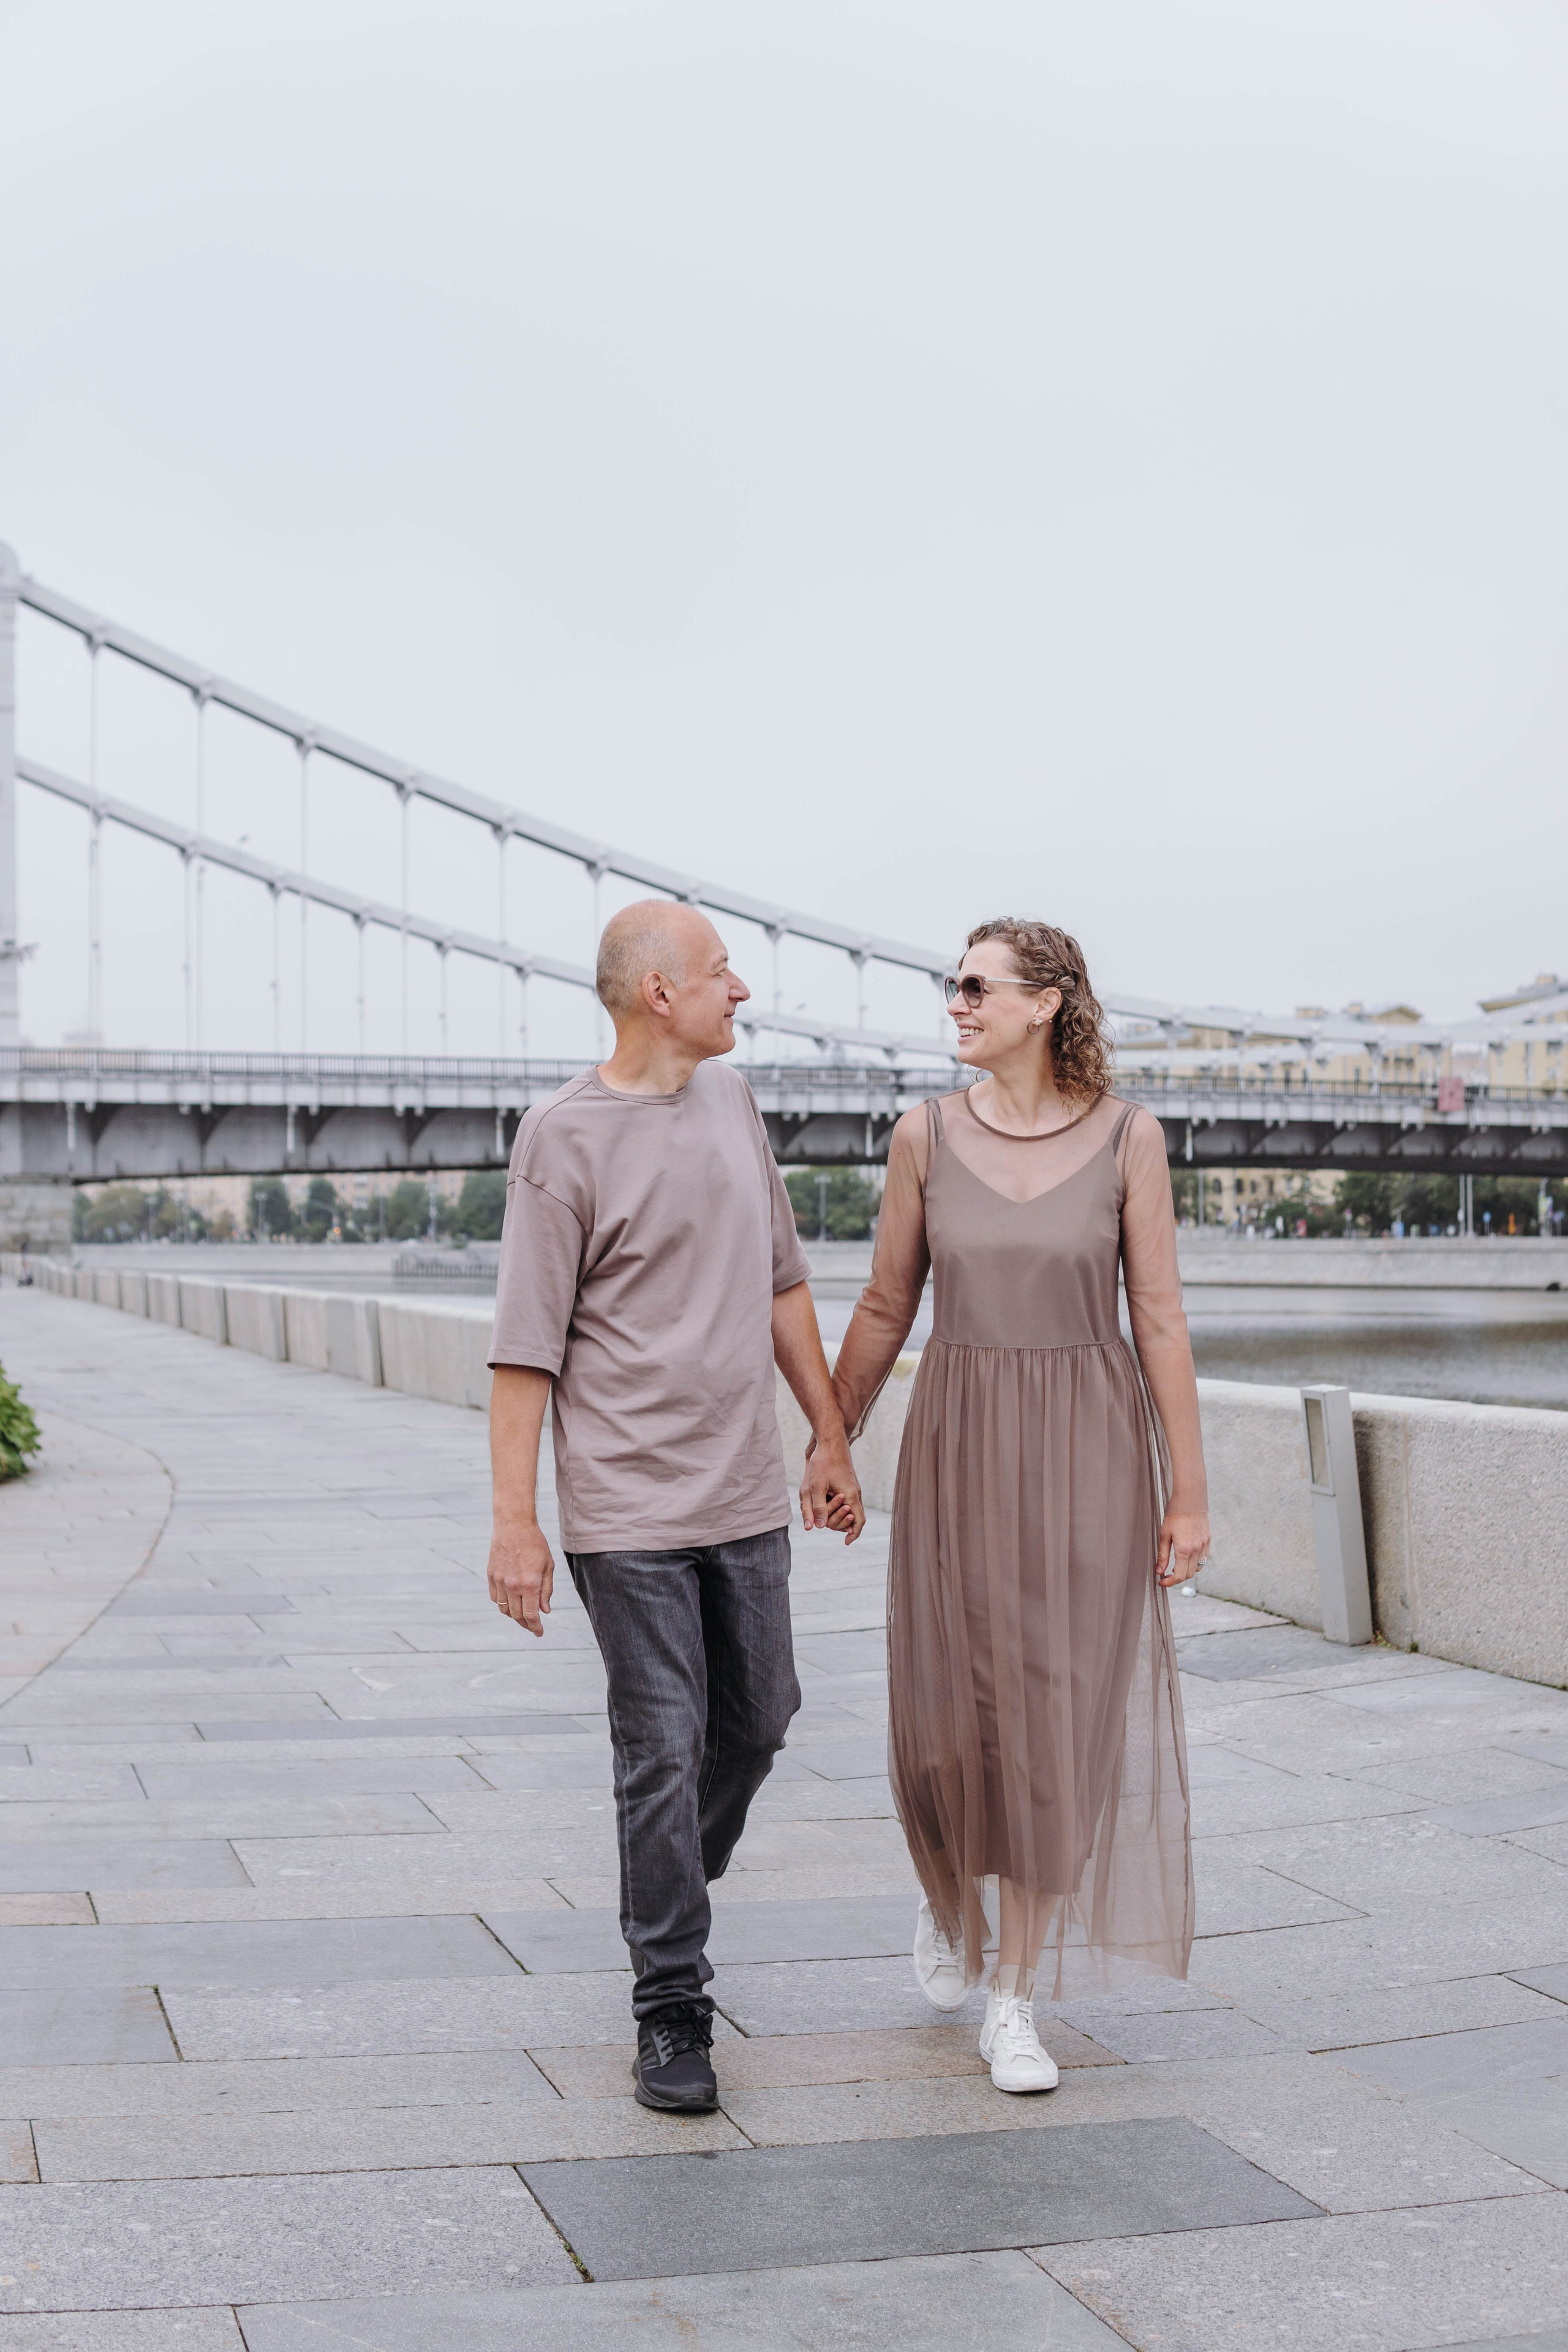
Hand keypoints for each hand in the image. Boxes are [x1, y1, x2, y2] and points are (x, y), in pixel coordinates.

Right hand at [488, 1520, 554, 1635]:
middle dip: (526, 1624)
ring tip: (522, 1616)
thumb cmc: (535, 1544)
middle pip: (517, 1615)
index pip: (531, 1615)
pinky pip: (495, 1598)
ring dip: (513, 1616)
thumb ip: (546, 1590)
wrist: (514, 1525)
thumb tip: (544, 1610)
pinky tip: (510, 1602)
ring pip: (504, 1609)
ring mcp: (500, 1581)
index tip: (539, 1633)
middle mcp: (513, 1585)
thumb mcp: (548, 1566)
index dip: (535, 1627)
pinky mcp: (491, 1575)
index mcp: (530, 1584)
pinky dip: (502, 1604)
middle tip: (532, 1626)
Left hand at [800, 1433, 864, 1543]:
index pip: (859, 1521)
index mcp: (850, 1495)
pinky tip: (828, 1504)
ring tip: (826, 1517)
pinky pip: (848, 1499)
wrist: (831, 1440)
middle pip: (855, 1517)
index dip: (854, 1534)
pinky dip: (840, 1506)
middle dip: (843, 1525)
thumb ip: (817, 1507)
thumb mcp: (816, 1486)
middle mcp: (855, 1492)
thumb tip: (819, 1527)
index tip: (846, 1542)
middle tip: (828, 1526)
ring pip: (852, 1508)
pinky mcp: (849, 1481)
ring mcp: (853, 1486)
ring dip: (840, 1515)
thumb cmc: (823, 1461)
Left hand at [1156, 1507, 1209, 1588]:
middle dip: (1177, 1578)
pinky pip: (1204, 1558)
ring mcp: (1204, 1545)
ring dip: (1187, 1570)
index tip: (1162, 1582)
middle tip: (1167, 1575)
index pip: (1179, 1575)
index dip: (1170, 1582)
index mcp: (1184, 1549)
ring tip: (1177, 1565)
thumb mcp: (1164, 1535)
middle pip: (1188, 1574)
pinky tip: (1187, 1556)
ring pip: (1197, 1568)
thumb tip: (1159, 1571)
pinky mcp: (1208, 1540)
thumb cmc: (1175, 1514)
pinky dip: (1195, 1562)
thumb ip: (1162, 1555)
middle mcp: (1196, 1550)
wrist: (1191, 1499)